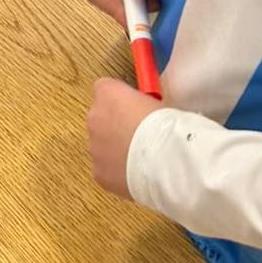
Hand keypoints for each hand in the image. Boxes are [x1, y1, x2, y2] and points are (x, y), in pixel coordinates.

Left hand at [87, 78, 162, 198]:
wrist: (166, 163)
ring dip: (115, 148)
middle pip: (100, 117)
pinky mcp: (98, 172)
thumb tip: (145, 112)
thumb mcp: (159, 103)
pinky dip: (118, 170)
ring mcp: (93, 146)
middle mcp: (94, 117)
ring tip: (141, 159)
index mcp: (108, 93)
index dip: (120, 98)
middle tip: (139, 135)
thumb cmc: (168, 127)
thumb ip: (142, 104)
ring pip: (101, 144)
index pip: (104, 87)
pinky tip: (138, 175)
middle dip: (115, 124)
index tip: (134, 107)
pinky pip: (106, 168)